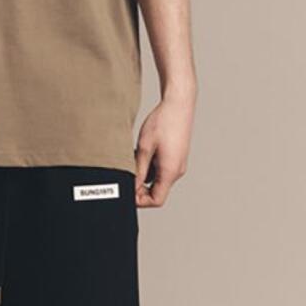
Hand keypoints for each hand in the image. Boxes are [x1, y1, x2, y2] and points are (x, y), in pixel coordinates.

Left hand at [133, 89, 195, 207]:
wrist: (179, 104)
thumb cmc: (163, 122)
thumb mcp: (144, 148)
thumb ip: (138, 170)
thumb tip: (131, 187)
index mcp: (170, 171)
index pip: (157, 200)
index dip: (140, 200)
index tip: (127, 190)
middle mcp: (177, 171)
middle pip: (157, 192)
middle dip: (140, 188)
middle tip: (126, 174)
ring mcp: (178, 164)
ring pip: (158, 180)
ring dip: (144, 175)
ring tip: (134, 158)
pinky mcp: (177, 157)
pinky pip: (162, 170)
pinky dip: (150, 167)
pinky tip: (143, 152)